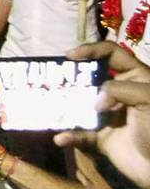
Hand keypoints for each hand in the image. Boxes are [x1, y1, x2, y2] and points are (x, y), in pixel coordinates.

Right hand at [52, 42, 149, 188]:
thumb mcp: (148, 99)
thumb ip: (119, 89)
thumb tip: (95, 101)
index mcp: (134, 79)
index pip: (111, 54)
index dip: (91, 49)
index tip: (70, 56)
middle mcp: (119, 94)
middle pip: (90, 78)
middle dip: (71, 78)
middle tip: (53, 80)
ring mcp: (108, 116)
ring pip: (80, 105)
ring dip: (64, 106)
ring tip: (49, 106)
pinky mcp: (100, 138)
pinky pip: (80, 134)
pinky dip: (70, 136)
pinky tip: (62, 138)